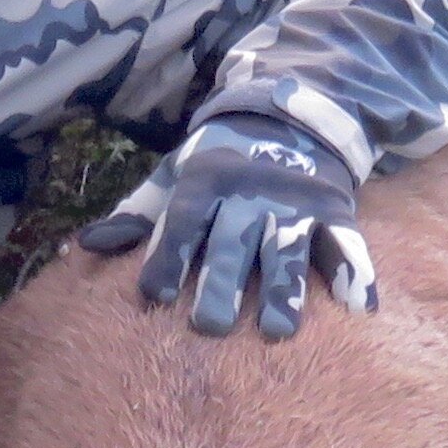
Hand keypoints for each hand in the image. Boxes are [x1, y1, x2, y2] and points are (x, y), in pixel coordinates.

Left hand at [76, 109, 376, 338]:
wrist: (289, 117)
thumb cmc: (218, 163)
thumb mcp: (174, 175)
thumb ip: (136, 214)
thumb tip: (86, 246)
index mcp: (206, 181)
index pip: (183, 221)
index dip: (168, 255)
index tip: (153, 295)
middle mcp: (250, 193)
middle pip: (233, 242)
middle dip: (221, 282)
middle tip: (208, 327)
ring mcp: (294, 204)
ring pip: (287, 249)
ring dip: (283, 290)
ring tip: (276, 331)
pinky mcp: (333, 212)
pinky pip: (346, 243)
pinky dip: (355, 273)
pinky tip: (361, 308)